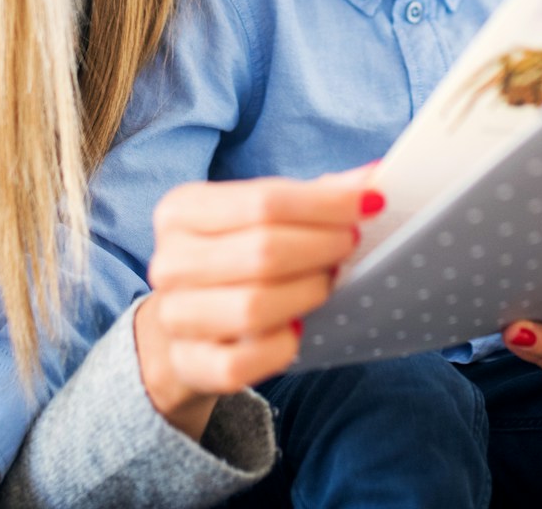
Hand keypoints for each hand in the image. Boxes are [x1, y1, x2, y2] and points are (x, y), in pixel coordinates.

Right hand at [134, 167, 376, 435]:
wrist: (185, 321)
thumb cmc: (234, 256)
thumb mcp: (260, 216)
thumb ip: (312, 196)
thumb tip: (372, 178)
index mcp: (181, 210)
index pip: (264, 201)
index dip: (325, 204)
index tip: (370, 204)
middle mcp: (169, 262)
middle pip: (262, 252)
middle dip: (321, 247)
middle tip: (351, 245)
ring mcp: (175, 316)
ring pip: (253, 307)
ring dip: (306, 293)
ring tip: (329, 282)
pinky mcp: (189, 364)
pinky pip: (242, 363)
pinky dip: (280, 347)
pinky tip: (299, 330)